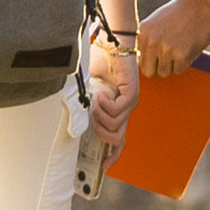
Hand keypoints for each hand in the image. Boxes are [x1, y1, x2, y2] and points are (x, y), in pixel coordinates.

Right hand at [75, 23, 140, 146]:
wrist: (113, 43)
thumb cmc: (100, 62)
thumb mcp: (89, 89)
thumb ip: (88, 105)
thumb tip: (78, 120)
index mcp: (117, 110)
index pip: (118, 139)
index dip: (113, 154)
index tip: (104, 166)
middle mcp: (126, 110)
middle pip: (117, 139)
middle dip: (102, 137)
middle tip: (91, 122)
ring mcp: (130, 103)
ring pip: (114, 126)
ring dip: (100, 116)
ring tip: (95, 100)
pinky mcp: (131, 95)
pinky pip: (117, 112)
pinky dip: (104, 106)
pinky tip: (100, 95)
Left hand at [138, 0, 209, 76]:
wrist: (202, 2)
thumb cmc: (182, 11)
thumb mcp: (157, 22)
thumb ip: (150, 39)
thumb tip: (145, 60)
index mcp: (143, 32)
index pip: (140, 61)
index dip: (152, 60)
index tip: (161, 56)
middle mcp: (151, 41)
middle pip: (149, 71)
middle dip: (160, 67)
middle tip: (171, 56)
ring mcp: (165, 49)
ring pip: (165, 72)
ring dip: (174, 64)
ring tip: (182, 46)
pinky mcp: (181, 54)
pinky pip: (179, 70)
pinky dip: (186, 62)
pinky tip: (190, 46)